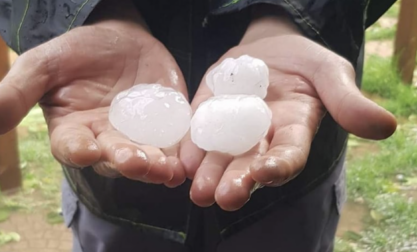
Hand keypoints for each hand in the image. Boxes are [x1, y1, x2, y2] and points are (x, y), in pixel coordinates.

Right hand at [0, 1, 187, 187]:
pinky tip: (184, 162)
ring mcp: (137, 135)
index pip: (72, 148)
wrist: (120, 39)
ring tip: (165, 170)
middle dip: (126, 162)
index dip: (79, 151)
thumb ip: (18, 92)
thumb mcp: (45, 65)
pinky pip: (172, 145)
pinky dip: (178, 155)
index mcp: (74, 130)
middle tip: (138, 162)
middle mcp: (105, 139)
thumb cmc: (78, 52)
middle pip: (114, 158)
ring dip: (155, 166)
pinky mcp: (164, 127)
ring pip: (145, 158)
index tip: (88, 150)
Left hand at [180, 7, 396, 210]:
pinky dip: (190, 150)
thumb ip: (348, 100)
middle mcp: (262, 140)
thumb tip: (386, 127)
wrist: (268, 49)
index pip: (289, 155)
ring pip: (221, 158)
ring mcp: (232, 130)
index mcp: (294, 132)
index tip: (267, 174)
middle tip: (223, 198)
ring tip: (198, 190)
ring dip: (209, 175)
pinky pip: (198, 137)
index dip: (280, 166)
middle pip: (250, 166)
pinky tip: (180, 162)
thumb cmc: (304, 62)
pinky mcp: (208, 117)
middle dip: (239, 182)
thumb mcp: (329, 73)